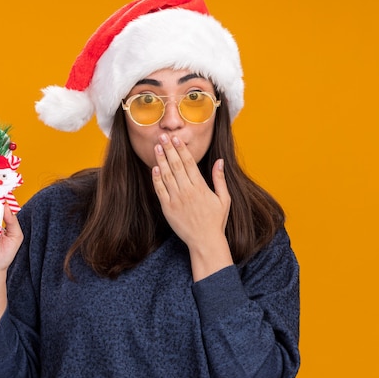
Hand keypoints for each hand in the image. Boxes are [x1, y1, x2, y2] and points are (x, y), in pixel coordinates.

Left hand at [152, 134, 232, 278]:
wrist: (205, 241)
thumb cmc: (216, 221)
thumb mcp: (224, 199)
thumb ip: (220, 179)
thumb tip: (220, 160)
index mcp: (201, 187)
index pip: (189, 163)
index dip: (181, 149)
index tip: (176, 138)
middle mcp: (187, 191)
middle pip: (176, 165)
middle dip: (169, 149)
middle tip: (162, 136)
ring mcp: (176, 199)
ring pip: (166, 175)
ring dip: (161, 160)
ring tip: (157, 147)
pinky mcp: (168, 208)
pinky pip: (160, 190)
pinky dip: (156, 178)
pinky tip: (154, 168)